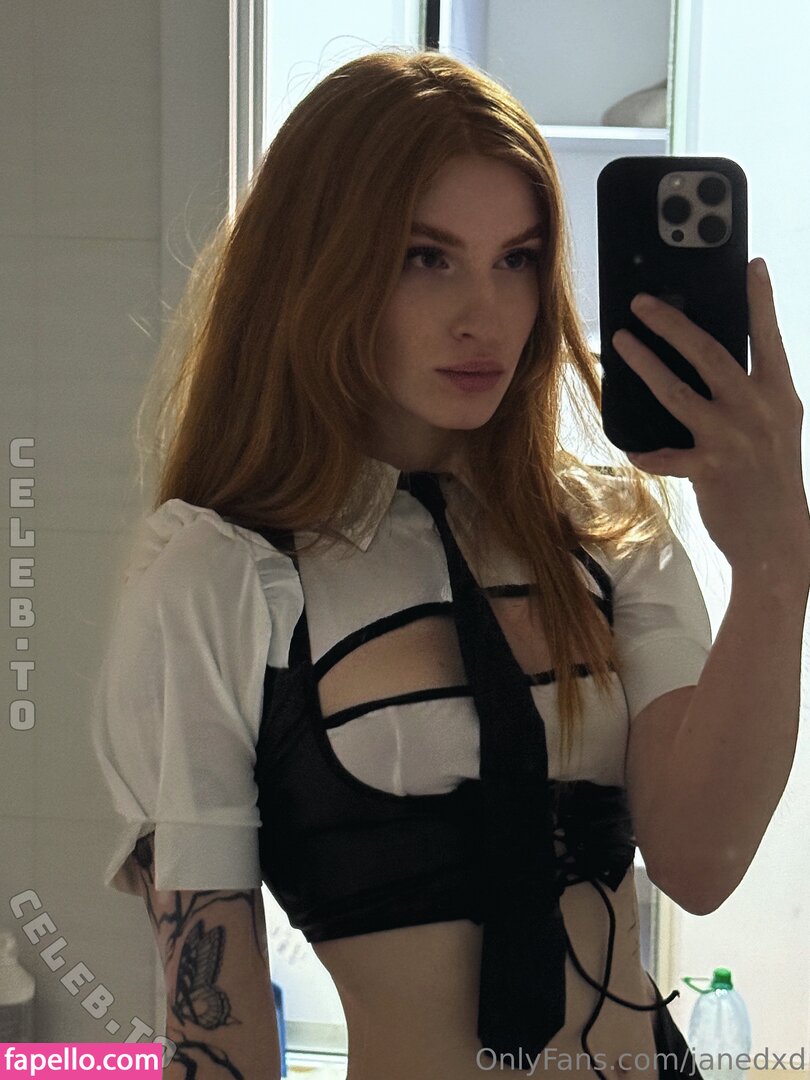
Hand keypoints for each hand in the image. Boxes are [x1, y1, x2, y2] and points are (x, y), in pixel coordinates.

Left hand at [611, 259, 809, 571]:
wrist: (778, 538)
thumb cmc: (772, 477)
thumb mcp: (776, 427)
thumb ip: (751, 395)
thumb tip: (711, 365)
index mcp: (779, 395)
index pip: (768, 337)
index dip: (760, 300)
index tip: (752, 263)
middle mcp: (757, 410)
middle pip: (709, 354)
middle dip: (673, 323)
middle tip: (643, 302)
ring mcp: (732, 439)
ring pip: (677, 392)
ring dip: (645, 365)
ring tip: (620, 343)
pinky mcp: (708, 469)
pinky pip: (664, 455)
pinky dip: (646, 451)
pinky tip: (630, 446)